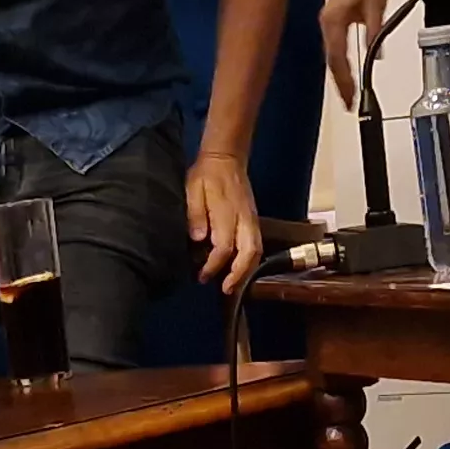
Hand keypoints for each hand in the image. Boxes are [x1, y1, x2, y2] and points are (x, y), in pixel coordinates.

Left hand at [185, 152, 262, 292]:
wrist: (226, 158)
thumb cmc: (206, 174)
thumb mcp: (192, 189)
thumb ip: (195, 213)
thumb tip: (198, 238)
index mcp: (227, 211)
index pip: (224, 246)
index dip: (214, 265)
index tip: (202, 275)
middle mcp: (243, 218)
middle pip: (249, 253)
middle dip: (239, 275)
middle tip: (225, 290)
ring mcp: (251, 219)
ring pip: (257, 251)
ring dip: (247, 271)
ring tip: (232, 285)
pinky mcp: (253, 220)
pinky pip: (256, 245)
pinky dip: (250, 261)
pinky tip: (238, 269)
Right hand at [318, 0, 388, 108]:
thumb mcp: (377, 6)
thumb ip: (375, 32)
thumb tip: (376, 56)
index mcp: (333, 20)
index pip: (337, 58)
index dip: (344, 81)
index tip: (350, 98)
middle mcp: (326, 21)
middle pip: (331, 59)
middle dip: (340, 82)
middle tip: (349, 103)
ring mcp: (328, 19)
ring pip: (331, 53)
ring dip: (339, 73)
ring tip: (348, 92)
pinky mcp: (334, 16)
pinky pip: (334, 44)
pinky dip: (339, 59)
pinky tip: (346, 70)